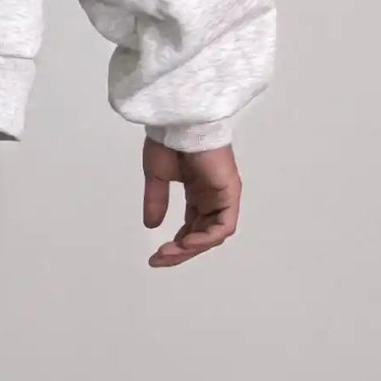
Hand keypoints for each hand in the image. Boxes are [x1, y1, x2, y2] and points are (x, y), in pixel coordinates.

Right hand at [141, 135, 239, 266]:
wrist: (179, 121)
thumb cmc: (170, 141)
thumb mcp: (157, 176)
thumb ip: (156, 201)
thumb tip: (151, 225)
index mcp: (199, 192)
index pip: (192, 227)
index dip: (177, 245)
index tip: (156, 255)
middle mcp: (213, 197)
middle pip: (202, 235)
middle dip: (181, 251)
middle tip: (158, 259)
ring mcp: (223, 196)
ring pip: (213, 235)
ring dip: (191, 248)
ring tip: (169, 253)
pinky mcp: (229, 193)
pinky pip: (223, 227)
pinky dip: (205, 239)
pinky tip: (186, 244)